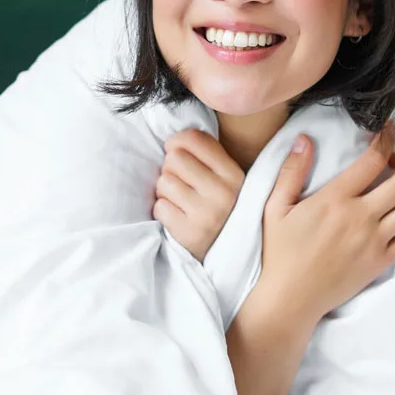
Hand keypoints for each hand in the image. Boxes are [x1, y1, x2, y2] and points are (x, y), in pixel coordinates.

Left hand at [153, 129, 245, 261]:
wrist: (225, 255)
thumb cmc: (216, 206)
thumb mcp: (223, 179)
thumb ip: (205, 154)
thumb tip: (172, 140)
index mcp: (234, 174)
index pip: (194, 139)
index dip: (178, 143)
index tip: (178, 154)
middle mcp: (224, 192)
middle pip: (175, 158)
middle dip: (171, 169)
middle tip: (181, 184)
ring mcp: (207, 214)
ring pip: (164, 181)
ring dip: (165, 191)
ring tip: (179, 201)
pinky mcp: (190, 233)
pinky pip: (160, 207)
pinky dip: (163, 211)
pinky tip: (177, 217)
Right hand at [259, 121, 394, 325]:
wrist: (291, 298)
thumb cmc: (280, 252)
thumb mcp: (275, 208)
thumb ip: (291, 172)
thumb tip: (305, 140)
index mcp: (335, 199)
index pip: (373, 161)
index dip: (386, 139)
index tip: (387, 130)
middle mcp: (361, 217)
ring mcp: (375, 241)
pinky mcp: (381, 262)